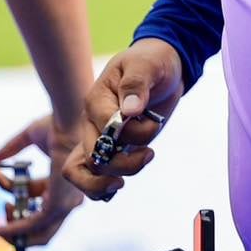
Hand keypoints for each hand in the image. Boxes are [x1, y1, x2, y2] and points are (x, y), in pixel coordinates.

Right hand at [0, 111, 87, 249]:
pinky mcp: (58, 204)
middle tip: (1, 222)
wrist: (68, 120)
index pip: (39, 205)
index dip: (17, 202)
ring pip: (38, 231)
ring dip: (14, 230)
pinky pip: (33, 224)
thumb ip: (11, 149)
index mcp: (63, 184)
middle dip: (19, 228)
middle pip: (43, 227)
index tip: (1, 187)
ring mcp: (64, 203)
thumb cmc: (57, 124)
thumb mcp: (29, 137)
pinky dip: (15, 229)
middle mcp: (67, 198)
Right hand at [61, 38, 185, 201]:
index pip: (102, 128)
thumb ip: (136, 83)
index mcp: (96, 100)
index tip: (150, 120)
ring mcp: (101, 139)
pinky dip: (105, 188)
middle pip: (92, 158)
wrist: (161, 69)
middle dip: (123, 163)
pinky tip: (122, 183)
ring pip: (89, 173)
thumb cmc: (151, 62)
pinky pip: (96, 178)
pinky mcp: (113, 150)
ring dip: (116, 177)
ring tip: (143, 160)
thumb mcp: (146, 64)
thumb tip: (130, 110)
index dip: (127, 132)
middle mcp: (93, 123)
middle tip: (149, 153)